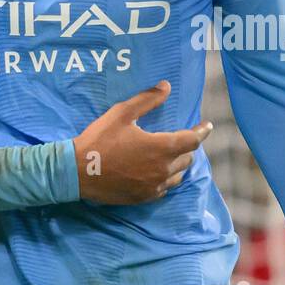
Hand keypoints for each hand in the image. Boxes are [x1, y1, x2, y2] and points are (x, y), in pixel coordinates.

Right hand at [73, 82, 211, 203]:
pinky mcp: (143, 198)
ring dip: (178, 164)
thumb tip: (166, 87)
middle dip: (187, 147)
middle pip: (187, 158)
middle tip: (182, 139)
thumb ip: (147, 100)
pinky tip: (158, 173)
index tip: (207, 126)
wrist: (77, 172)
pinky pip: (164, 189)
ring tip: (172, 156)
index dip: (202, 132)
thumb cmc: (100, 139)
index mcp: (161, 148)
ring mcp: (154, 187)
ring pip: (178, 176)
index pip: (192, 140)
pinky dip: (166, 179)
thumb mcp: (122, 113)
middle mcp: (163, 170)